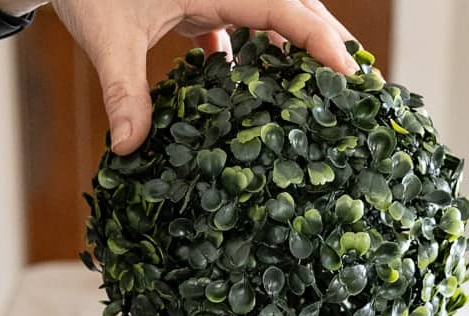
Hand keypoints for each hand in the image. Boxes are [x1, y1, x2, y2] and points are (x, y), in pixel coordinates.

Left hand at [47, 0, 356, 152]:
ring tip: (326, 87)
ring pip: (275, 14)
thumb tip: (128, 149)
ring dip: (300, 47)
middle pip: (295, 6)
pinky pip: (247, 23)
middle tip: (360, 85)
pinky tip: (263, 87)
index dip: (322, 42)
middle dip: (328, 42)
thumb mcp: (108, 38)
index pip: (286, 9)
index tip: (351, 74)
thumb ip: (124, 93)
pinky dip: (262, 51)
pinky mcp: (201, 1)